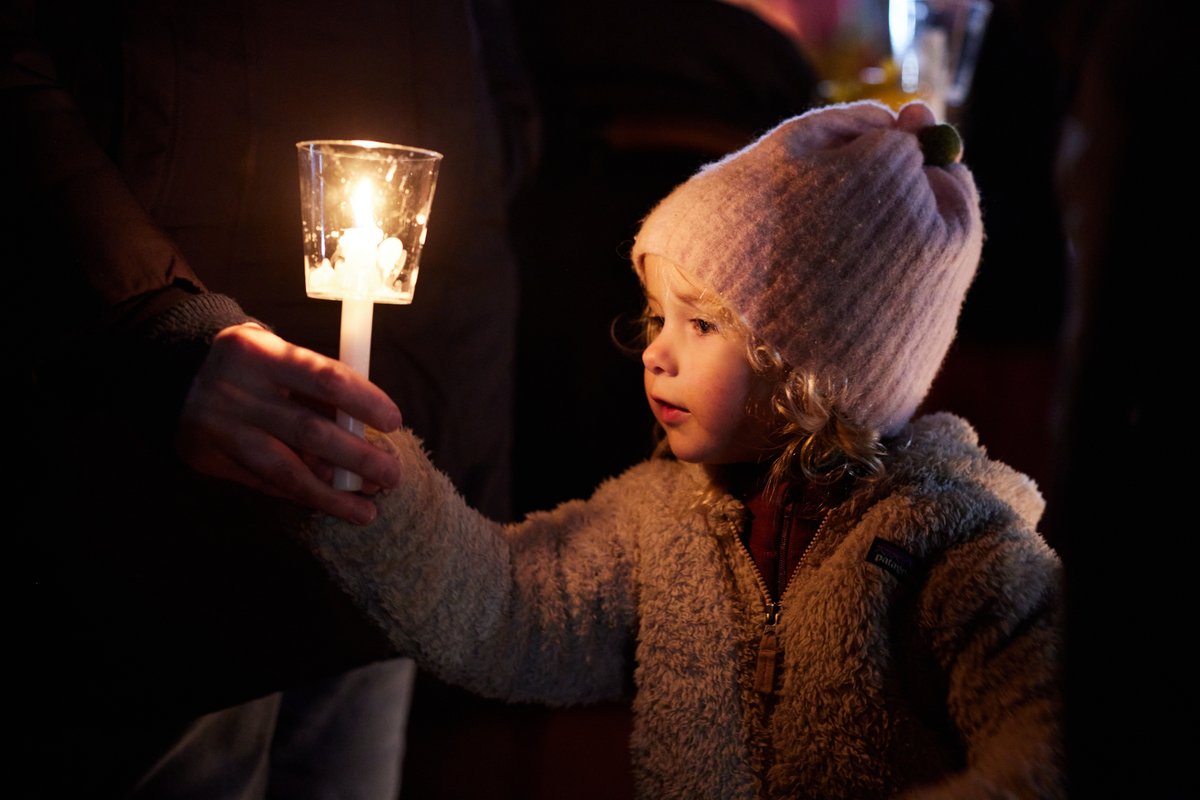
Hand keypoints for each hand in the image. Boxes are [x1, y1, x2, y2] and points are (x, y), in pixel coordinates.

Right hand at [177, 323, 402, 523]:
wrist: (180, 373)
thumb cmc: (256, 365)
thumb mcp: (283, 359)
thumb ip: (320, 393)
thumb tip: (368, 440)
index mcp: (259, 352)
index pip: (324, 378)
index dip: (364, 401)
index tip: (394, 422)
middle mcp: (234, 391)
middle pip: (309, 431)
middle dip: (357, 458)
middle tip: (392, 475)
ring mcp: (218, 428)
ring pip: (285, 471)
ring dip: (332, 496)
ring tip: (367, 511)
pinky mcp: (206, 458)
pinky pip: (265, 484)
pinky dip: (302, 495)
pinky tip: (331, 504)